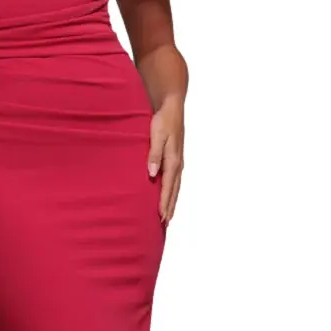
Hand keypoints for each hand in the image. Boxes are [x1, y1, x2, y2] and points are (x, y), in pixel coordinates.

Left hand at [147, 99, 183, 225]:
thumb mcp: (156, 135)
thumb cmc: (163, 120)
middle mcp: (178, 164)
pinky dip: (173, 191)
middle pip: (174, 191)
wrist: (172, 106)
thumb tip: (152, 174)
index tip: (161, 217)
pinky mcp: (176, 158)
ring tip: (168, 215)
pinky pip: (175, 180)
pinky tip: (169, 195)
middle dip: (169, 207)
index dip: (164, 203)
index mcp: (173, 160)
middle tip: (165, 223)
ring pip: (176, 187)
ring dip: (172, 201)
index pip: (167, 187)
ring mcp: (178, 161)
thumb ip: (154, 155)